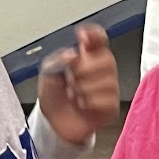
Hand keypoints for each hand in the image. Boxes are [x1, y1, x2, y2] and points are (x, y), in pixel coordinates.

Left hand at [37, 25, 120, 145]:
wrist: (52, 123)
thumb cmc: (54, 96)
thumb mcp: (48, 73)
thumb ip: (59, 60)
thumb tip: (73, 55)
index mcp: (87, 56)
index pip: (98, 38)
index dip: (94, 34)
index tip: (82, 38)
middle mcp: (102, 70)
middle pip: (107, 59)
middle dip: (86, 69)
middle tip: (71, 78)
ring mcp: (109, 89)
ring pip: (108, 82)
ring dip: (84, 88)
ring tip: (73, 95)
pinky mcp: (111, 107)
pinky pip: (108, 101)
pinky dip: (90, 103)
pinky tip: (82, 105)